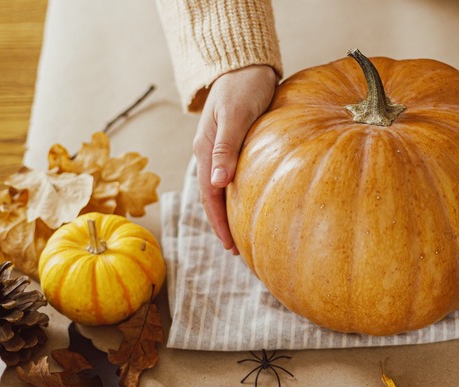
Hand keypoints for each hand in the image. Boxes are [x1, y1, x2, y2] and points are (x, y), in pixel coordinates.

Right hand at [193, 65, 276, 252]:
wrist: (246, 64)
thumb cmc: (244, 87)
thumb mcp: (236, 116)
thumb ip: (226, 148)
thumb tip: (218, 184)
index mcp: (205, 150)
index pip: (210, 195)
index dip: (219, 222)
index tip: (231, 246)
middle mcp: (209, 153)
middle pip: (214, 197)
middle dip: (224, 224)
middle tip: (239, 250)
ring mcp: (220, 149)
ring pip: (222, 188)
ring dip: (231, 212)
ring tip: (244, 234)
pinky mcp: (234, 144)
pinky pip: (233, 176)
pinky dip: (240, 194)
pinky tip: (253, 203)